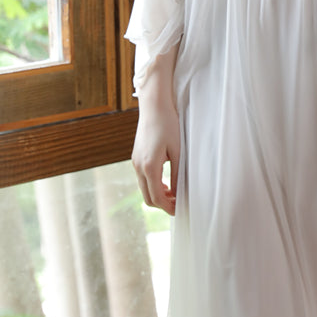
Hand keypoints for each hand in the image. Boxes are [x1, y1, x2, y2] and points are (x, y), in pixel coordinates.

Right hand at [131, 54, 179, 215]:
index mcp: (149, 166)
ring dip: (159, 195)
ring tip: (176, 194)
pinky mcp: (136, 157)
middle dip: (163, 205)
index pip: (157, 198)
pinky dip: (154, 185)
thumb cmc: (169, 125)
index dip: (169, 208)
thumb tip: (180, 194)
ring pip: (144, 189)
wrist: (154, 106)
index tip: (181, 210)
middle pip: (148, 197)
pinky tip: (167, 181)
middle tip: (179, 205)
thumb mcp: (178, 151)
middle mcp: (138, 166)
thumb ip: (178, 174)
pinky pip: (143, 179)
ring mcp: (135, 162)